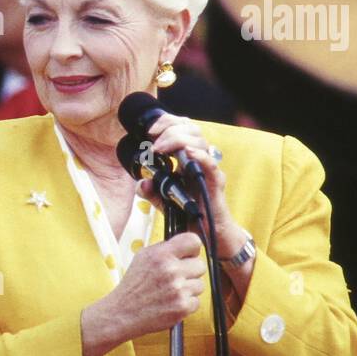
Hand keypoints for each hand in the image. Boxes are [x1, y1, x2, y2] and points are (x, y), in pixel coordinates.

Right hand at [82, 232, 206, 355]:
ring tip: (171, 293)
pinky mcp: (182, 307)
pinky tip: (171, 303)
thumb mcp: (142, 258)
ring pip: (200, 285)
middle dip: (190, 272)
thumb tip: (185, 247)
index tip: (188, 256)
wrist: (122, 313)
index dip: (193, 249)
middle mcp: (170, 270)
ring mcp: (178, 289)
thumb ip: (164, 250)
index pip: (192, 241)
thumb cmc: (133, 286)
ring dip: (188, 289)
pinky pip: (196, 301)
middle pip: (200, 265)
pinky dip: (186, 304)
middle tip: (176, 278)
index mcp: (160, 254)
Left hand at [141, 114, 242, 255]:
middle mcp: (198, 159)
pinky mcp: (216, 182)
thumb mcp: (163, 200)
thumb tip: (141, 182)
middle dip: (169, 128)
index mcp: (185, 157)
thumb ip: (151, 190)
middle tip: (153, 139)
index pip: (180, 128)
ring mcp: (208, 169)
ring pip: (200, 141)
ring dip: (178, 140)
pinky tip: (187, 153)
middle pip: (190, 129)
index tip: (149, 130)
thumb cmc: (188, 212)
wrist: (206, 233)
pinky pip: (211, 164)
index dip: (166, 123)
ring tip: (161, 148)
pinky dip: (200, 156)